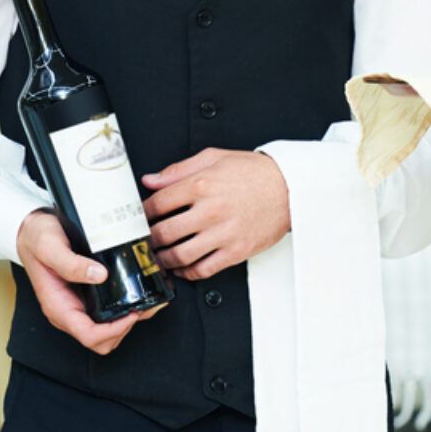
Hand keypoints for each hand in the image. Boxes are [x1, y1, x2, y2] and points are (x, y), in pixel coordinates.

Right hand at [15, 209, 160, 354]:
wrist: (31, 231)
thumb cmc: (37, 240)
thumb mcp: (50, 247)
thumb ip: (71, 264)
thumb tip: (100, 275)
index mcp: (58, 307)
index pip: (89, 335)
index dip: (114, 330)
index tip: (132, 312)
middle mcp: (69, 312)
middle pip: (102, 340)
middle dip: (126, 328)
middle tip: (146, 305)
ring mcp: (79, 306)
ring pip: (108, 330)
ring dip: (130, 321)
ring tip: (150, 300)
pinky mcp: (87, 297)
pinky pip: (109, 313)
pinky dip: (126, 309)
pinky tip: (140, 293)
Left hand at [142, 149, 290, 280]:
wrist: (290, 188)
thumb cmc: (254, 172)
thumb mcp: (215, 158)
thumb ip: (179, 169)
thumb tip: (150, 180)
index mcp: (202, 184)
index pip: (158, 204)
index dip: (142, 214)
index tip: (140, 218)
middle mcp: (211, 210)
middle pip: (164, 233)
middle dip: (149, 239)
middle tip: (146, 240)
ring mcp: (224, 233)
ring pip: (180, 256)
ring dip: (164, 260)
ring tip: (160, 256)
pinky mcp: (236, 251)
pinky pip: (203, 269)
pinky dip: (187, 273)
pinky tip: (183, 267)